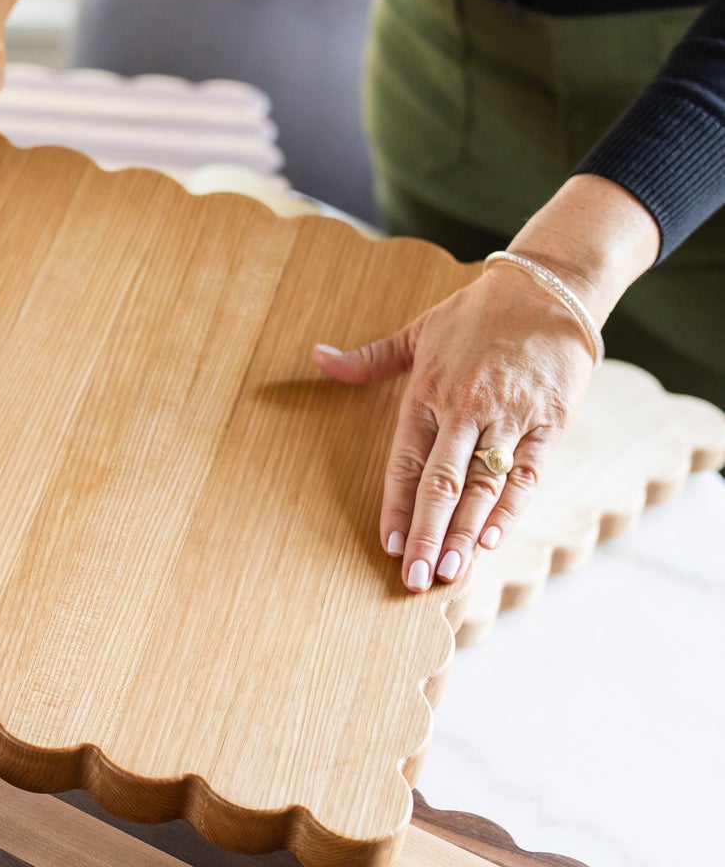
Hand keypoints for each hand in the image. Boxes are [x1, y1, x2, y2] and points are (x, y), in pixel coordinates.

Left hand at [312, 264, 596, 589]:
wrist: (548, 289)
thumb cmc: (477, 313)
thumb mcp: (418, 331)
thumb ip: (370, 359)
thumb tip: (318, 357)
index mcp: (428, 390)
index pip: (405, 459)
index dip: (395, 504)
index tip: (386, 544)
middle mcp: (465, 407)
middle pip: (441, 481)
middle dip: (425, 533)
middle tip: (412, 577)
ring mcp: (508, 415)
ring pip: (482, 484)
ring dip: (464, 532)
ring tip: (448, 570)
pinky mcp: (548, 422)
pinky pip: (525, 473)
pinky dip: (509, 508)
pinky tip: (492, 540)